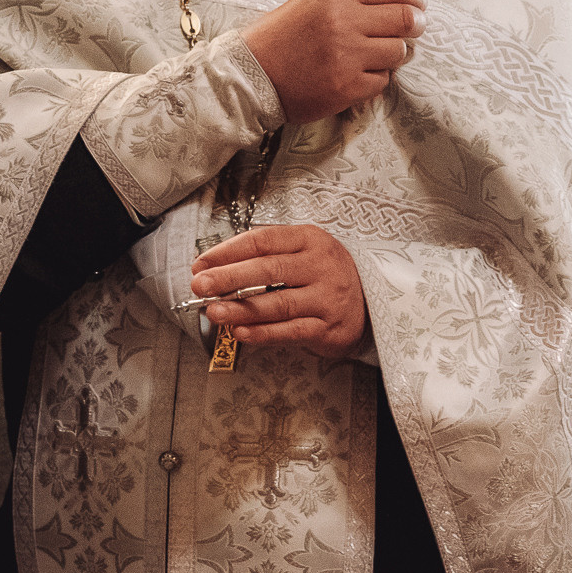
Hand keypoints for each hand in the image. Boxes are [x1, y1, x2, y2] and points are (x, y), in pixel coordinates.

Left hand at [192, 224, 369, 355]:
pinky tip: (240, 331)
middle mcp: (321, 266)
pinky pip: (290, 331)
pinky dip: (262, 333)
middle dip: (229, 278)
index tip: (202, 263)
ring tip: (214, 311)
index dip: (228, 251)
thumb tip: (215, 267)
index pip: (263, 240)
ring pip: (277, 303)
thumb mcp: (303, 252)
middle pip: (268, 269)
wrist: (371, 302)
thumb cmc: (325, 276)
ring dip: (240, 309)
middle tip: (200, 285)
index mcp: (310, 240)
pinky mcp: (328, 328)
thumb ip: (265, 256)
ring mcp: (327, 298)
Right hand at [240, 0, 424, 124]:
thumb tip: (395, 1)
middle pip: (406, 19)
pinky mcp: (348, 87)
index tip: (419, 4)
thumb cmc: (278, 38)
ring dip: (393, 54)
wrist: (249, 76)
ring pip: (399, 52)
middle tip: (415, 29)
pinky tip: (357, 74)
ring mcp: (348, 56)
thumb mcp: (310, 3)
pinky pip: (382, 81)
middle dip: (416, 24)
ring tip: (376, 55)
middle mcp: (344, 22)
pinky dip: (375, 78)